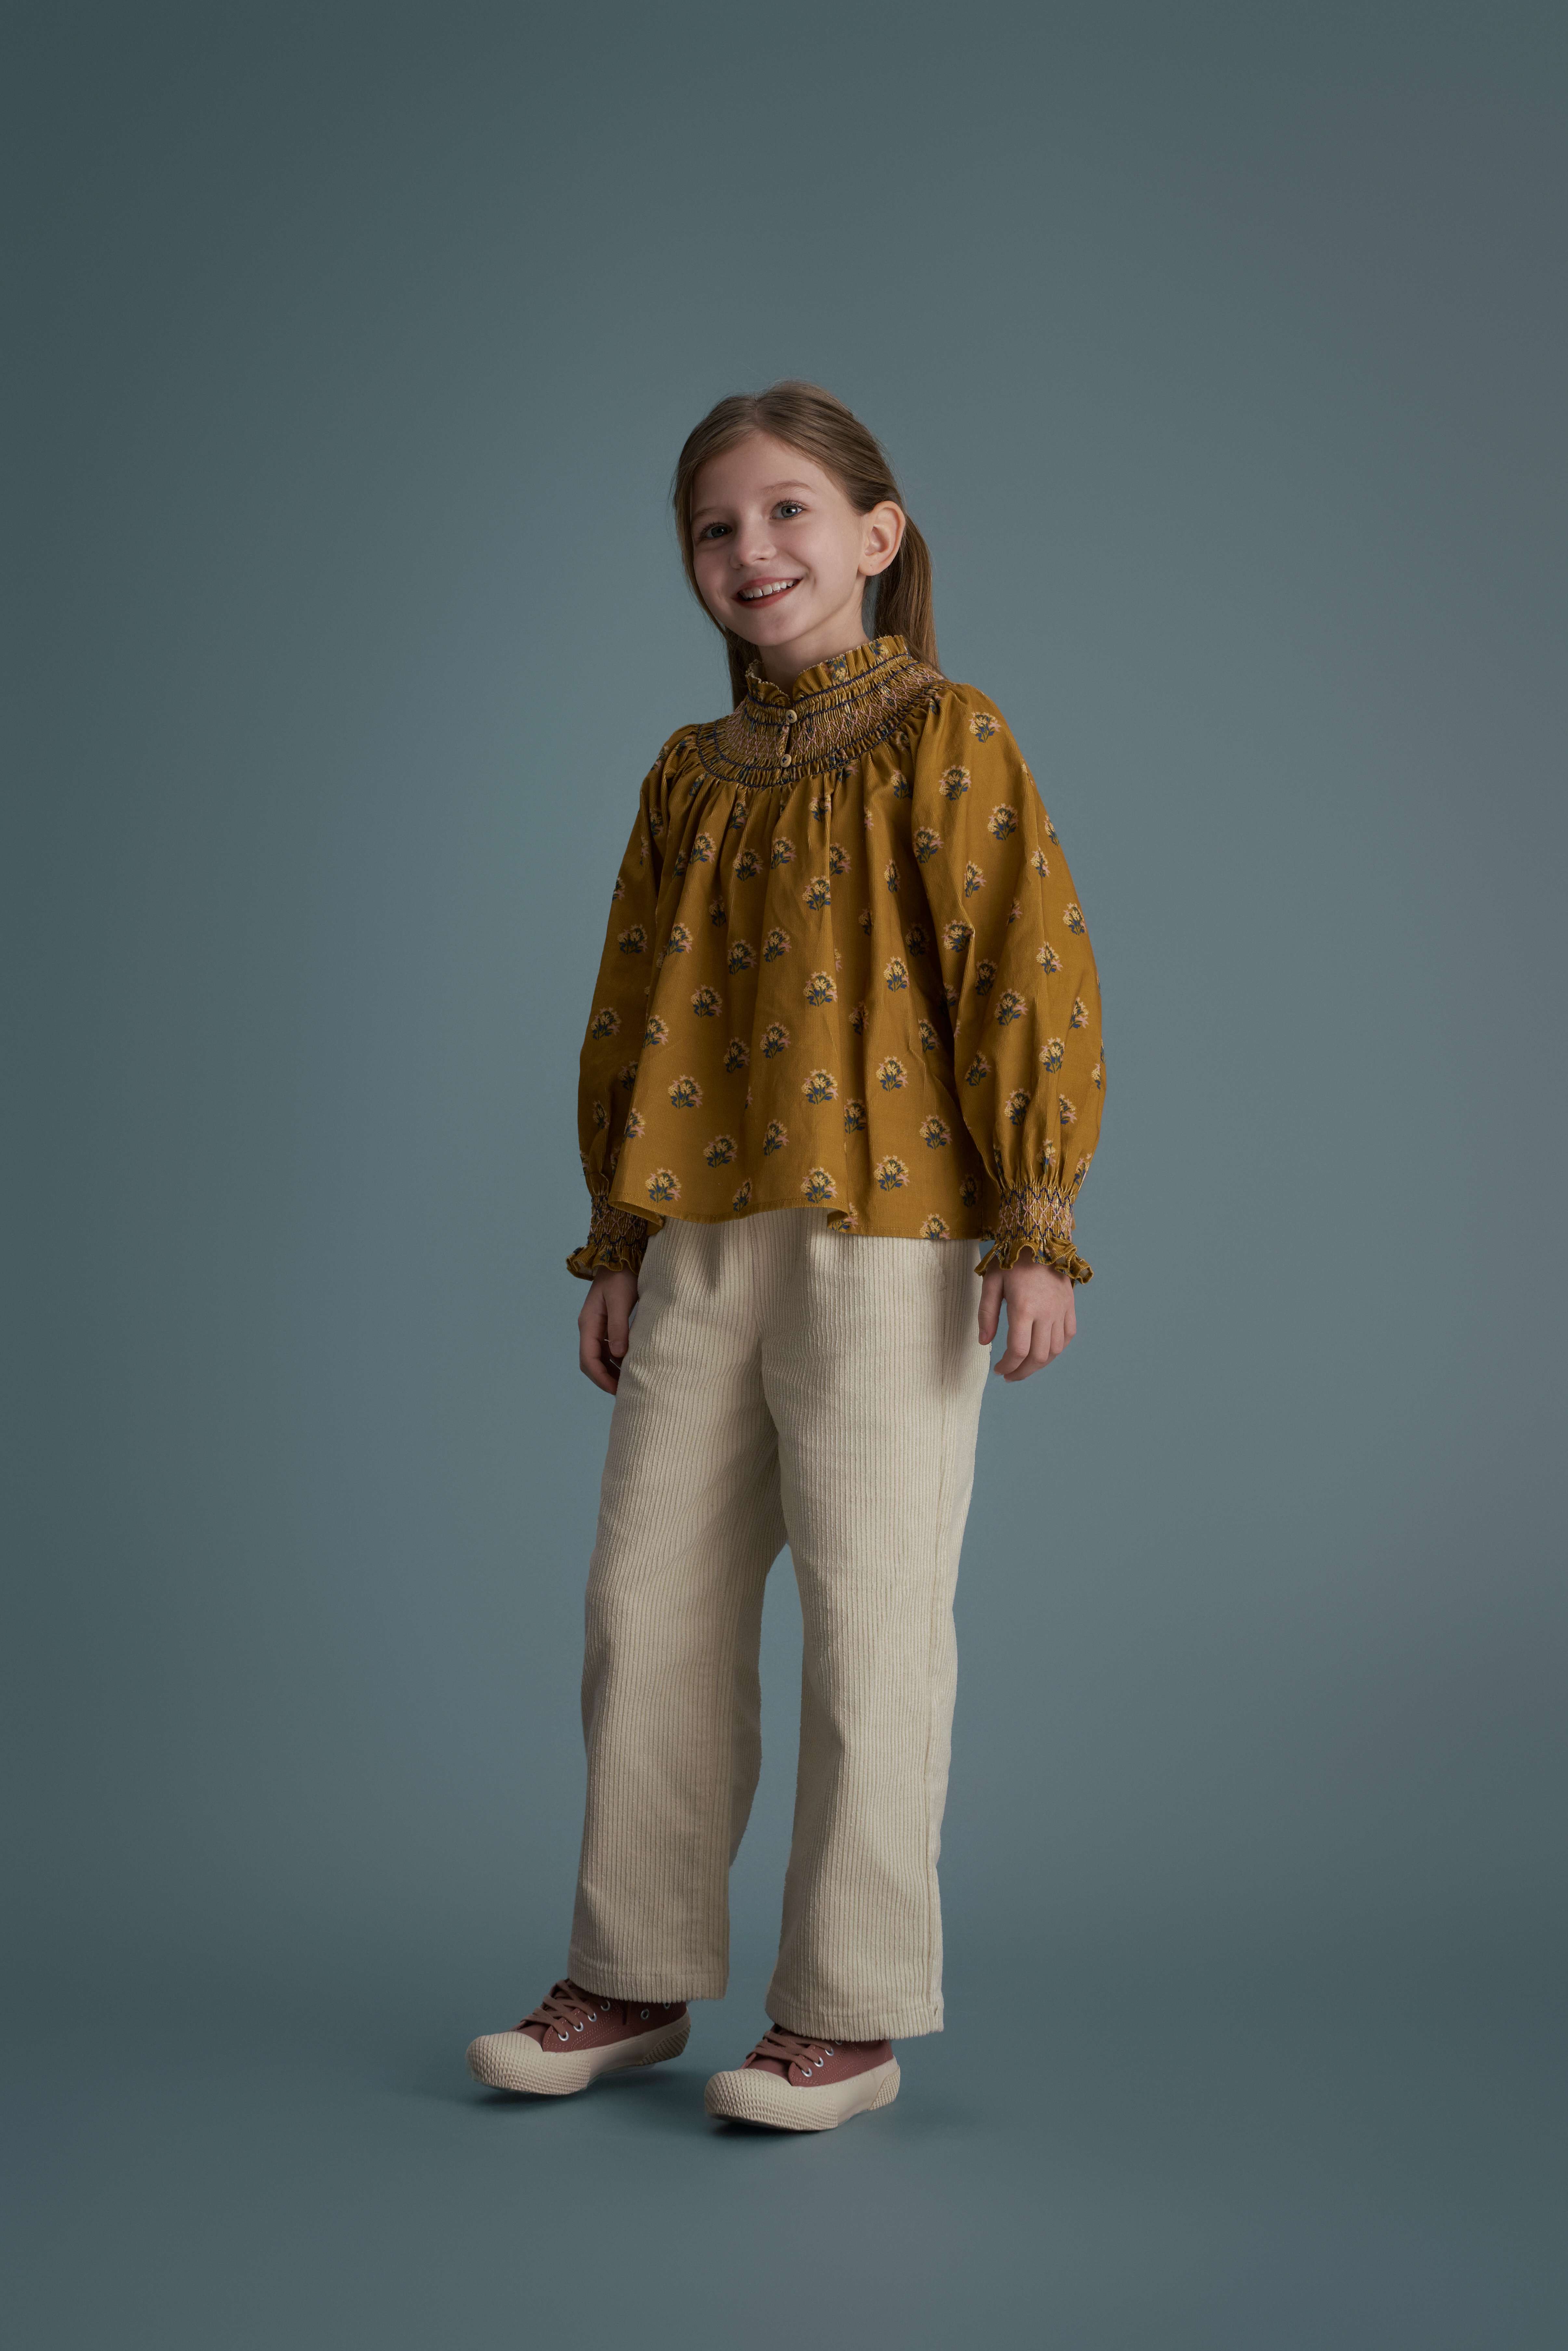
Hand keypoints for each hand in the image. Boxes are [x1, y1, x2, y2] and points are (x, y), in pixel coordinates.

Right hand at [578, 1268, 638, 1392]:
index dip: (601, 1378)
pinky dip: (616, 1360)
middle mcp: (589, 1327)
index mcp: (588, 1323)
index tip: (617, 1391)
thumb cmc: (621, 1276)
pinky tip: (630, 1365)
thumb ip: (618, 1327)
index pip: (588, 1359)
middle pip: (591, 1362)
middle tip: (624, 1393)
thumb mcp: (620, 1301)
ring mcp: (597, 1326)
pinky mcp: (607, 1323)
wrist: (622, 1256)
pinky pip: (608, 1348)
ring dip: (611, 1371)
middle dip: (605, 1379)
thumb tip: (618, 1355)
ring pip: (599, 1357)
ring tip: (629, 1383)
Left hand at [978, 1255, 1076, 1379]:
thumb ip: (986, 1314)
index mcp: (1024, 1308)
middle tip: (1010, 1375)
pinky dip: (1057, 1349)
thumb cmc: (1011, 1258)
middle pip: (1038, 1356)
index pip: (1018, 1350)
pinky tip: (1044, 1350)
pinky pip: (1068, 1335)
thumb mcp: (991, 1282)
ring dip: (1039, 1364)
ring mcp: (1061, 1310)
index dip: (1008, 1366)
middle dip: (1022, 1372)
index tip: (999, 1370)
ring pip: (1055, 1350)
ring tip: (1025, 1366)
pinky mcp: (1069, 1305)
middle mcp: (1046, 1312)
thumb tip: (984, 1342)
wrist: (1039, 1237)